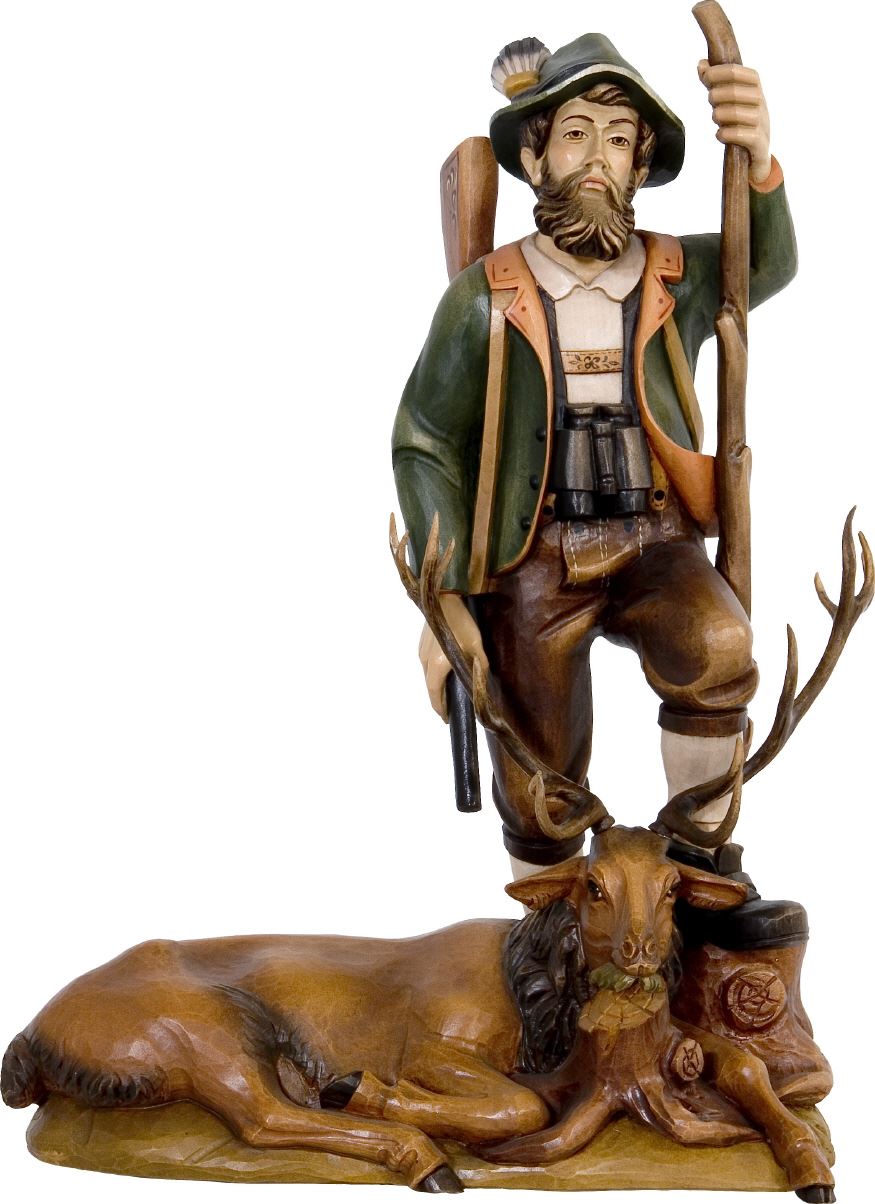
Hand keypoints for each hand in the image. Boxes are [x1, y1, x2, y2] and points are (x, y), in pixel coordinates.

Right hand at [418, 595, 487, 720]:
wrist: (445, 597)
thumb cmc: (462, 624)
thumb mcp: (476, 647)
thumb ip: (479, 667)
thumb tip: (482, 685)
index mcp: (437, 667)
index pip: (435, 695)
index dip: (440, 709)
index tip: (446, 718)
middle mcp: (425, 662)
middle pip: (430, 686)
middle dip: (439, 699)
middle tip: (450, 706)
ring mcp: (421, 651)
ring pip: (428, 674)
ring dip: (437, 684)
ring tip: (449, 689)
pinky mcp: (422, 642)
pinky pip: (427, 663)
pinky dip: (434, 672)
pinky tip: (445, 668)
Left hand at [698, 61, 770, 182]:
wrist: (758, 154)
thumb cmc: (740, 121)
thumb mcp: (730, 100)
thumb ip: (715, 82)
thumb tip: (701, 64)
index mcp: (755, 86)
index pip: (735, 71)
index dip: (717, 72)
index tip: (705, 77)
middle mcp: (761, 101)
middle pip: (733, 91)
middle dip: (715, 96)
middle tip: (712, 102)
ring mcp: (761, 121)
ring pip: (733, 113)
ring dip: (718, 115)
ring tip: (717, 118)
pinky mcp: (758, 141)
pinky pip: (736, 134)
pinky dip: (723, 134)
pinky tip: (721, 134)